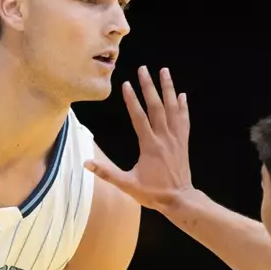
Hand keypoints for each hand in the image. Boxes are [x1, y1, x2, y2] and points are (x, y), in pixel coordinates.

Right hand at [84, 66, 192, 212]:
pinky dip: (183, 106)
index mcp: (149, 146)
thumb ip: (107, 173)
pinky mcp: (184, 142)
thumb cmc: (153, 193)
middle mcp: (164, 137)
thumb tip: (86, 163)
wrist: (179, 199)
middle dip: (149, 86)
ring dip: (168, 89)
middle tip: (143, 69)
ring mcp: (176, 138)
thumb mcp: (127, 185)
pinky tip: (182, 95)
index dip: (132, 100)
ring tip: (164, 71)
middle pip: (156, 106)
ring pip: (173, 108)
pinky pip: (184, 120)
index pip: (139, 117)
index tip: (126, 84)